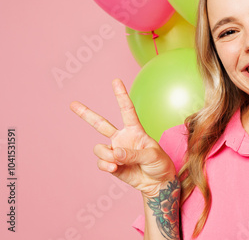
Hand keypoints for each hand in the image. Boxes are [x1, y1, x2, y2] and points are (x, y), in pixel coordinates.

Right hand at [70, 78, 175, 197]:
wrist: (157, 183)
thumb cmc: (160, 164)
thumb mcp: (152, 156)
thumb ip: (133, 154)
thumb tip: (115, 153)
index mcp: (135, 131)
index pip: (127, 110)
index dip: (121, 95)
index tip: (115, 80)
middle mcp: (122, 139)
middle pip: (101, 124)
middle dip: (86, 114)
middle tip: (72, 104)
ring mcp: (115, 151)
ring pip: (99, 148)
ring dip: (106, 155)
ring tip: (117, 162)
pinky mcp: (111, 165)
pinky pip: (101, 162)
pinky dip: (106, 165)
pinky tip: (115, 168)